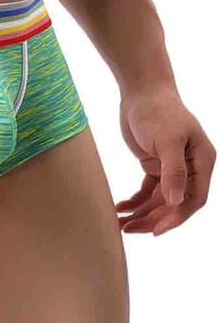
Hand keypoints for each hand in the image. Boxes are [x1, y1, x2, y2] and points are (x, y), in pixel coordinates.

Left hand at [116, 83, 215, 235]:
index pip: (193, 199)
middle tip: (129, 230)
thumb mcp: (167, 140)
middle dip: (153, 219)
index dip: (176, 217)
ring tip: (120, 224)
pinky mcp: (154, 164)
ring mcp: (171, 168)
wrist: (140, 91)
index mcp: (202, 163)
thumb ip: (173, 171)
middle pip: (173, 204)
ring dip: (141, 213)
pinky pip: (146, 190)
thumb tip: (176, 202)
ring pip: (159, 200)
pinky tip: (120, 208)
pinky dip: (135, 201)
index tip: (156, 231)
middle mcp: (190, 169)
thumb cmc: (158, 111)